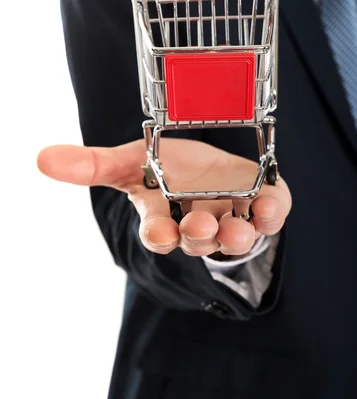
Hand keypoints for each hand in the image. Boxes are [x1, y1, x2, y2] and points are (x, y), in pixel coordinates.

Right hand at [37, 138, 290, 257]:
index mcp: (166, 218)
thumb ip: (92, 165)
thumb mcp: (130, 161)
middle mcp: (200, 226)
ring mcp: (234, 218)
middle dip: (199, 236)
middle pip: (198, 240)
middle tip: (200, 226)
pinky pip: (271, 216)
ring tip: (237, 230)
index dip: (159, 235)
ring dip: (236, 237)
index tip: (161, 232)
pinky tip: (269, 205)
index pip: (159, 235)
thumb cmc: (169, 168)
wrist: (212, 163)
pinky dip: (272, 213)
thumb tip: (41, 158)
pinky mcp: (263, 206)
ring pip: (236, 238)